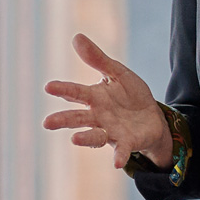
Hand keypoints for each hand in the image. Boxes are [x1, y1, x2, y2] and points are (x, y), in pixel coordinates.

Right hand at [43, 33, 172, 168]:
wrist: (152, 117)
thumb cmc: (130, 95)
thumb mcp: (117, 73)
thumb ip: (97, 59)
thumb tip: (76, 37)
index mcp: (94, 97)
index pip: (75, 92)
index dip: (63, 89)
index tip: (49, 87)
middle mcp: (98, 116)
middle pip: (78, 118)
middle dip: (63, 120)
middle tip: (47, 123)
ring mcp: (111, 131)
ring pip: (94, 136)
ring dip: (85, 138)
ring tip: (74, 140)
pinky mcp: (126, 142)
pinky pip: (121, 150)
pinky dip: (119, 156)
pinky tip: (117, 163)